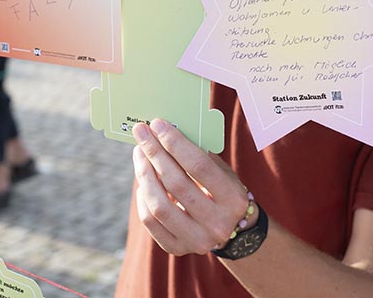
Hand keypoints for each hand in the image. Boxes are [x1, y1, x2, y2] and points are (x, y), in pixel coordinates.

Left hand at [131, 119, 252, 255]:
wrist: (231, 230)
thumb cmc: (222, 190)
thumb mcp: (222, 172)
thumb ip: (200, 154)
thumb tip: (166, 131)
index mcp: (233, 199)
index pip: (199, 166)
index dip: (175, 143)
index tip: (158, 124)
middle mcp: (217, 223)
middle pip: (176, 184)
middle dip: (155, 153)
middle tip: (142, 133)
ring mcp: (197, 240)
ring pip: (159, 205)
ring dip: (144, 174)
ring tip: (139, 154)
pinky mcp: (177, 248)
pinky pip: (150, 221)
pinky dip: (142, 198)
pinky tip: (142, 181)